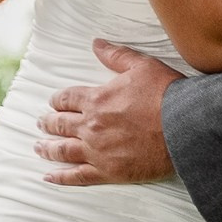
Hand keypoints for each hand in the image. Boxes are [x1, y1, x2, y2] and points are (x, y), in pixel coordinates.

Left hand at [38, 36, 177, 184]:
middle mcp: (91, 125)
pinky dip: (60, 177)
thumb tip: (96, 44)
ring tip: (38, 147)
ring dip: (47, 148)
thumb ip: (115, 55)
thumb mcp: (141, 66)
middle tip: (40, 123)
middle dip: (48, 123)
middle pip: (60, 124)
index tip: (53, 102)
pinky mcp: (108, 172)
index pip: (67, 99)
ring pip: (63, 151)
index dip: (58, 100)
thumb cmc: (165, 94)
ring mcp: (97, 151)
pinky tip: (49, 176)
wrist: (184, 127)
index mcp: (97, 99)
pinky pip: (77, 176)